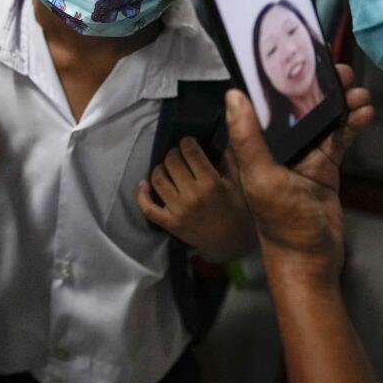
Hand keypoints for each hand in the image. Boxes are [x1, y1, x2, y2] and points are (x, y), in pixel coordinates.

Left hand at [136, 137, 255, 262]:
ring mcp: (178, 210)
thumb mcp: (240, 185)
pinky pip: (147, 207)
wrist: (230, 245)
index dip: (187, 142)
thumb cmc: (238, 212)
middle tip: (178, 154)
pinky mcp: (169, 223)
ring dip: (160, 168)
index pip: (191, 152)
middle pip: (172, 162)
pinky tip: (144, 184)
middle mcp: (192, 195)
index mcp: (211, 183)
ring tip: (167, 167)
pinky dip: (142, 194)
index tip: (188, 142)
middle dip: (174, 153)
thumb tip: (224, 138)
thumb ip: (231, 160)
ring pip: (158, 179)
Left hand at [226, 65, 373, 286]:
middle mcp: (276, 147)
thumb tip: (232, 96)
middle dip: (319, 87)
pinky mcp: (324, 167)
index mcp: (255, 146)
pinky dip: (352, 124)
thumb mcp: (261, 177)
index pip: (265, 103)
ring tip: (357, 92)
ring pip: (322, 119)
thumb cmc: (281, 225)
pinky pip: (339, 138)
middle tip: (339, 71)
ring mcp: (302, 156)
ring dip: (341, 104)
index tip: (299, 59)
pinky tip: (364, 114)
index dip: (280, 79)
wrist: (310, 258)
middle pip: (298, 106)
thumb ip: (247, 138)